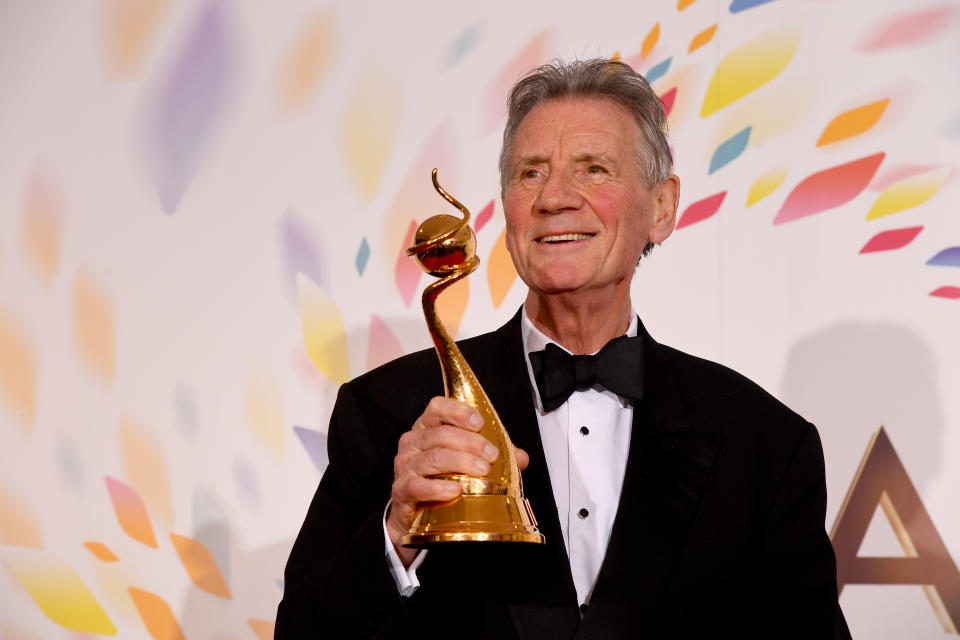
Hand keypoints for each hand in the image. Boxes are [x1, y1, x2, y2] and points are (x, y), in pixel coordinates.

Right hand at [386, 396, 528, 565]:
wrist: (415, 514)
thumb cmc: (441, 479)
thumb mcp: (465, 461)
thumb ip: (491, 455)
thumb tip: (520, 458)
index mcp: (427, 428)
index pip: (437, 407)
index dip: (458, 411)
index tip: (480, 423)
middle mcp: (412, 443)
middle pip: (440, 434)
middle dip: (470, 442)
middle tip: (492, 455)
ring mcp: (405, 466)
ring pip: (433, 457)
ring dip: (461, 462)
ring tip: (482, 470)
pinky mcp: (402, 491)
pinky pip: (419, 486)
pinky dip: (439, 488)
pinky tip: (456, 491)